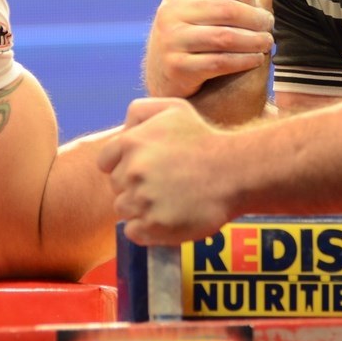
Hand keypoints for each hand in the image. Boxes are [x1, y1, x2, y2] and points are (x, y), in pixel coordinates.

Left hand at [97, 97, 236, 244]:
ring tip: (167, 201)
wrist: (235, 171)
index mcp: (130, 143)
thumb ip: (140, 111)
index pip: (106, 163)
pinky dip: (145, 229)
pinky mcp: (154, 226)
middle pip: (116, 187)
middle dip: (133, 186)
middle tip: (162, 185)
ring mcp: (142, 200)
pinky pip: (133, 232)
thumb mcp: (173, 109)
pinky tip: (166, 218)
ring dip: (140, 208)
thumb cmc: (204, 139)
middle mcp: (131, 171)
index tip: (146, 169)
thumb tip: (123, 130)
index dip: (123, 166)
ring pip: (123, 209)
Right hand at [143, 0, 272, 98]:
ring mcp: (170, 40)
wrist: (166, 78)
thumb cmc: (195, 38)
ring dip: (254, 41)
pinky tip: (256, 59)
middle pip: (228, 9)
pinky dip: (244, 60)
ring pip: (226, 37)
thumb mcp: (200, 10)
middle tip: (269, 26)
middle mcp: (170, 12)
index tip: (260, 5)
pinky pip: (220, 62)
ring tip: (267, 43)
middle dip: (257, 18)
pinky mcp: (176, 67)